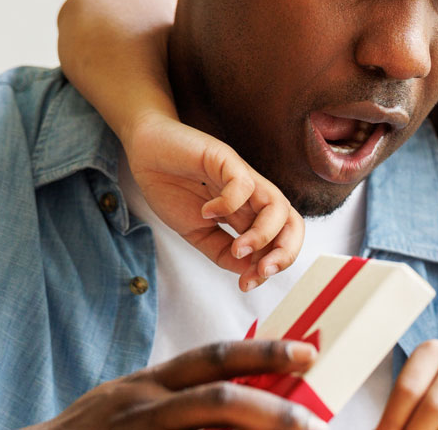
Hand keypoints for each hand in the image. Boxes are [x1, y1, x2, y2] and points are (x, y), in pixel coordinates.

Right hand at [25, 340, 324, 429]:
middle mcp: (140, 403)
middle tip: (311, 416)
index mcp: (147, 385)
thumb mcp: (130, 407)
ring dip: (253, 425)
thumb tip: (244, 403)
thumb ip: (178, 402)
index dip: (262, 354)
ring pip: (204, 419)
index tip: (306, 353)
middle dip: (268, 398)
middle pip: (214, 392)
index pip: (212, 358)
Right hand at [125, 112, 304, 290]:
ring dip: (263, 235)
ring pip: (277, 205)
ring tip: (238, 247)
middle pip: (291, 222)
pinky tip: (207, 212)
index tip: (247, 284)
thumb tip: (248, 272)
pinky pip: (244, 184)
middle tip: (260, 271)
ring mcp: (241, 176)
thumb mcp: (196, 232)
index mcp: (248, 214)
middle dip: (285, 252)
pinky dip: (229, 204)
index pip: (280, 240)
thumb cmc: (172, 188)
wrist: (146, 153)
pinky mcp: (225, 158)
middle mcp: (252, 196)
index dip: (272, 264)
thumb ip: (221, 252)